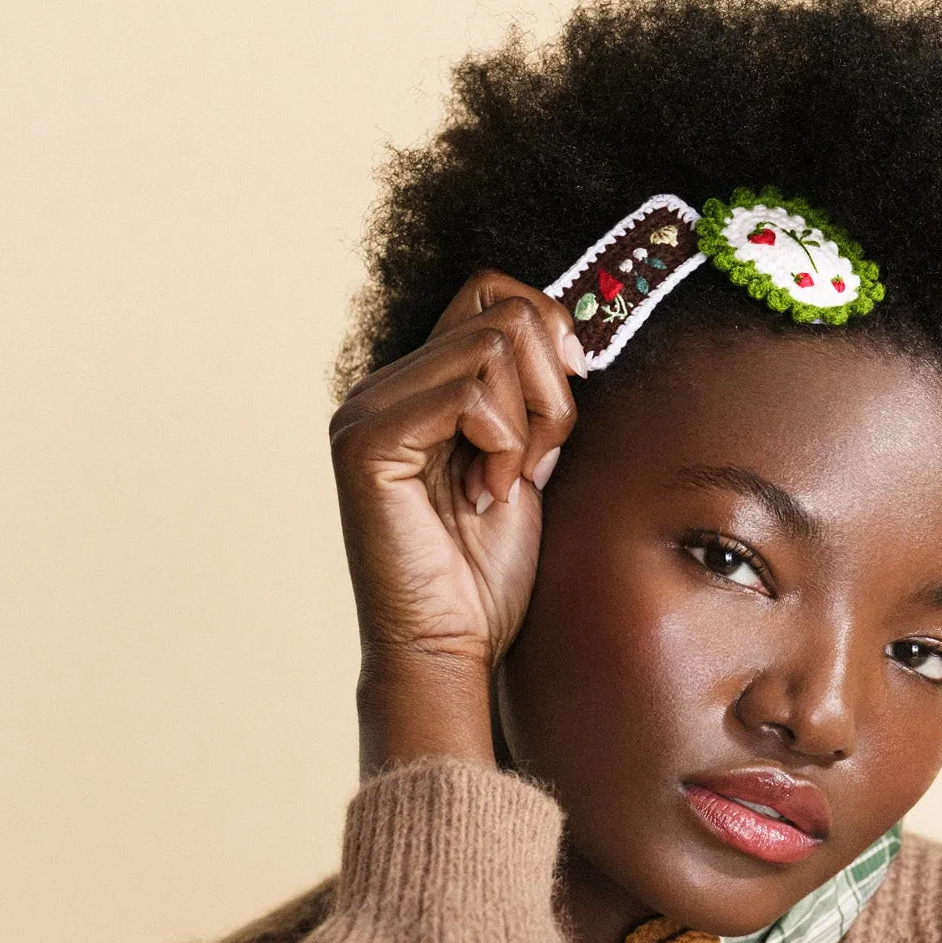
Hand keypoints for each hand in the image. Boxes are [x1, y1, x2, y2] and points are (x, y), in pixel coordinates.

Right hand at [329, 271, 585, 775]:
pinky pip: (468, 393)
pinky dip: (504, 444)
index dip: (550, 329)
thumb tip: (569, 333)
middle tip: (535, 461)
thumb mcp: (527, 465)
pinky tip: (488, 496)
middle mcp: (383, 387)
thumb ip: (532, 399)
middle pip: (504, 310)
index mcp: (417, 387)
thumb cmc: (486, 576)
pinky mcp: (367, 441)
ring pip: (494, 344)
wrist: (449, 650)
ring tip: (506, 484)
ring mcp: (367, 409)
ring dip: (531, 420)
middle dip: (550, 387)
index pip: (492, 292)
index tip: (574, 390)